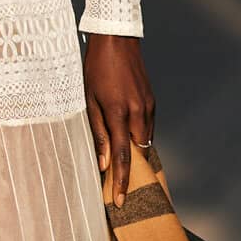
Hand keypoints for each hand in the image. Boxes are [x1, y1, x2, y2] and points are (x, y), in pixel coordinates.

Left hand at [84, 34, 156, 207]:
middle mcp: (139, 112)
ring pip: (145, 142)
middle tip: (123, 192)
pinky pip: (148, 129)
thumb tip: (102, 162)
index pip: (123, 157)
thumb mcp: (89, 100)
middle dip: (133, 175)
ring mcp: (148, 107)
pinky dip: (139, 141)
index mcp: (119, 113)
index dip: (122, 181)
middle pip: (139, 154)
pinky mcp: (151, 101)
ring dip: (137, 158)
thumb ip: (97, 132)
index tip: (121, 200)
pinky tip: (129, 146)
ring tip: (126, 173)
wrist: (117, 40)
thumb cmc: (96, 69)